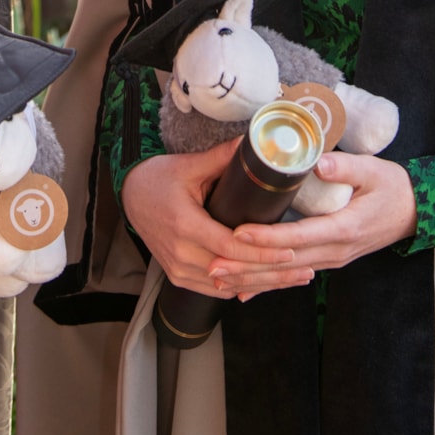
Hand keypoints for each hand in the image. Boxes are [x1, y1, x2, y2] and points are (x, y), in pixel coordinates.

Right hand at [122, 140, 298, 297]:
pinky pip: (214, 290)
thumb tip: (252, 143)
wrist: (130, 196)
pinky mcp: (178, 276)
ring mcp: (178, 269)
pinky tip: (264, 284)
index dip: (262, 253)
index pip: (231, 246)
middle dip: (271, 274)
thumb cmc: (159, 178)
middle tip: (304, 271)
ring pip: (227, 286)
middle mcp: (181, 254)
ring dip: (260, 285)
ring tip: (292, 280)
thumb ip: (221, 158)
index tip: (290, 252)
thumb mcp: (189, 165)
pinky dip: (240, 288)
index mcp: (185, 225)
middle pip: (234, 272)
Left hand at [209, 153, 416, 298]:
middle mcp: (334, 251)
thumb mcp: (372, 171)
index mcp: (343, 228)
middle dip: (247, 265)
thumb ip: (346, 167)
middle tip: (213, 266)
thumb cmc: (391, 187)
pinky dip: (268, 283)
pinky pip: (293, 273)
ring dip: (251, 278)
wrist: (414, 212)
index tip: (238, 232)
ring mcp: (331, 259)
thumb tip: (319, 162)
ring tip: (219, 279)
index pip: (298, 236)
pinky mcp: (328, 259)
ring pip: (285, 273)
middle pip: (284, 263)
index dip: (267, 237)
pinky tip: (245, 290)